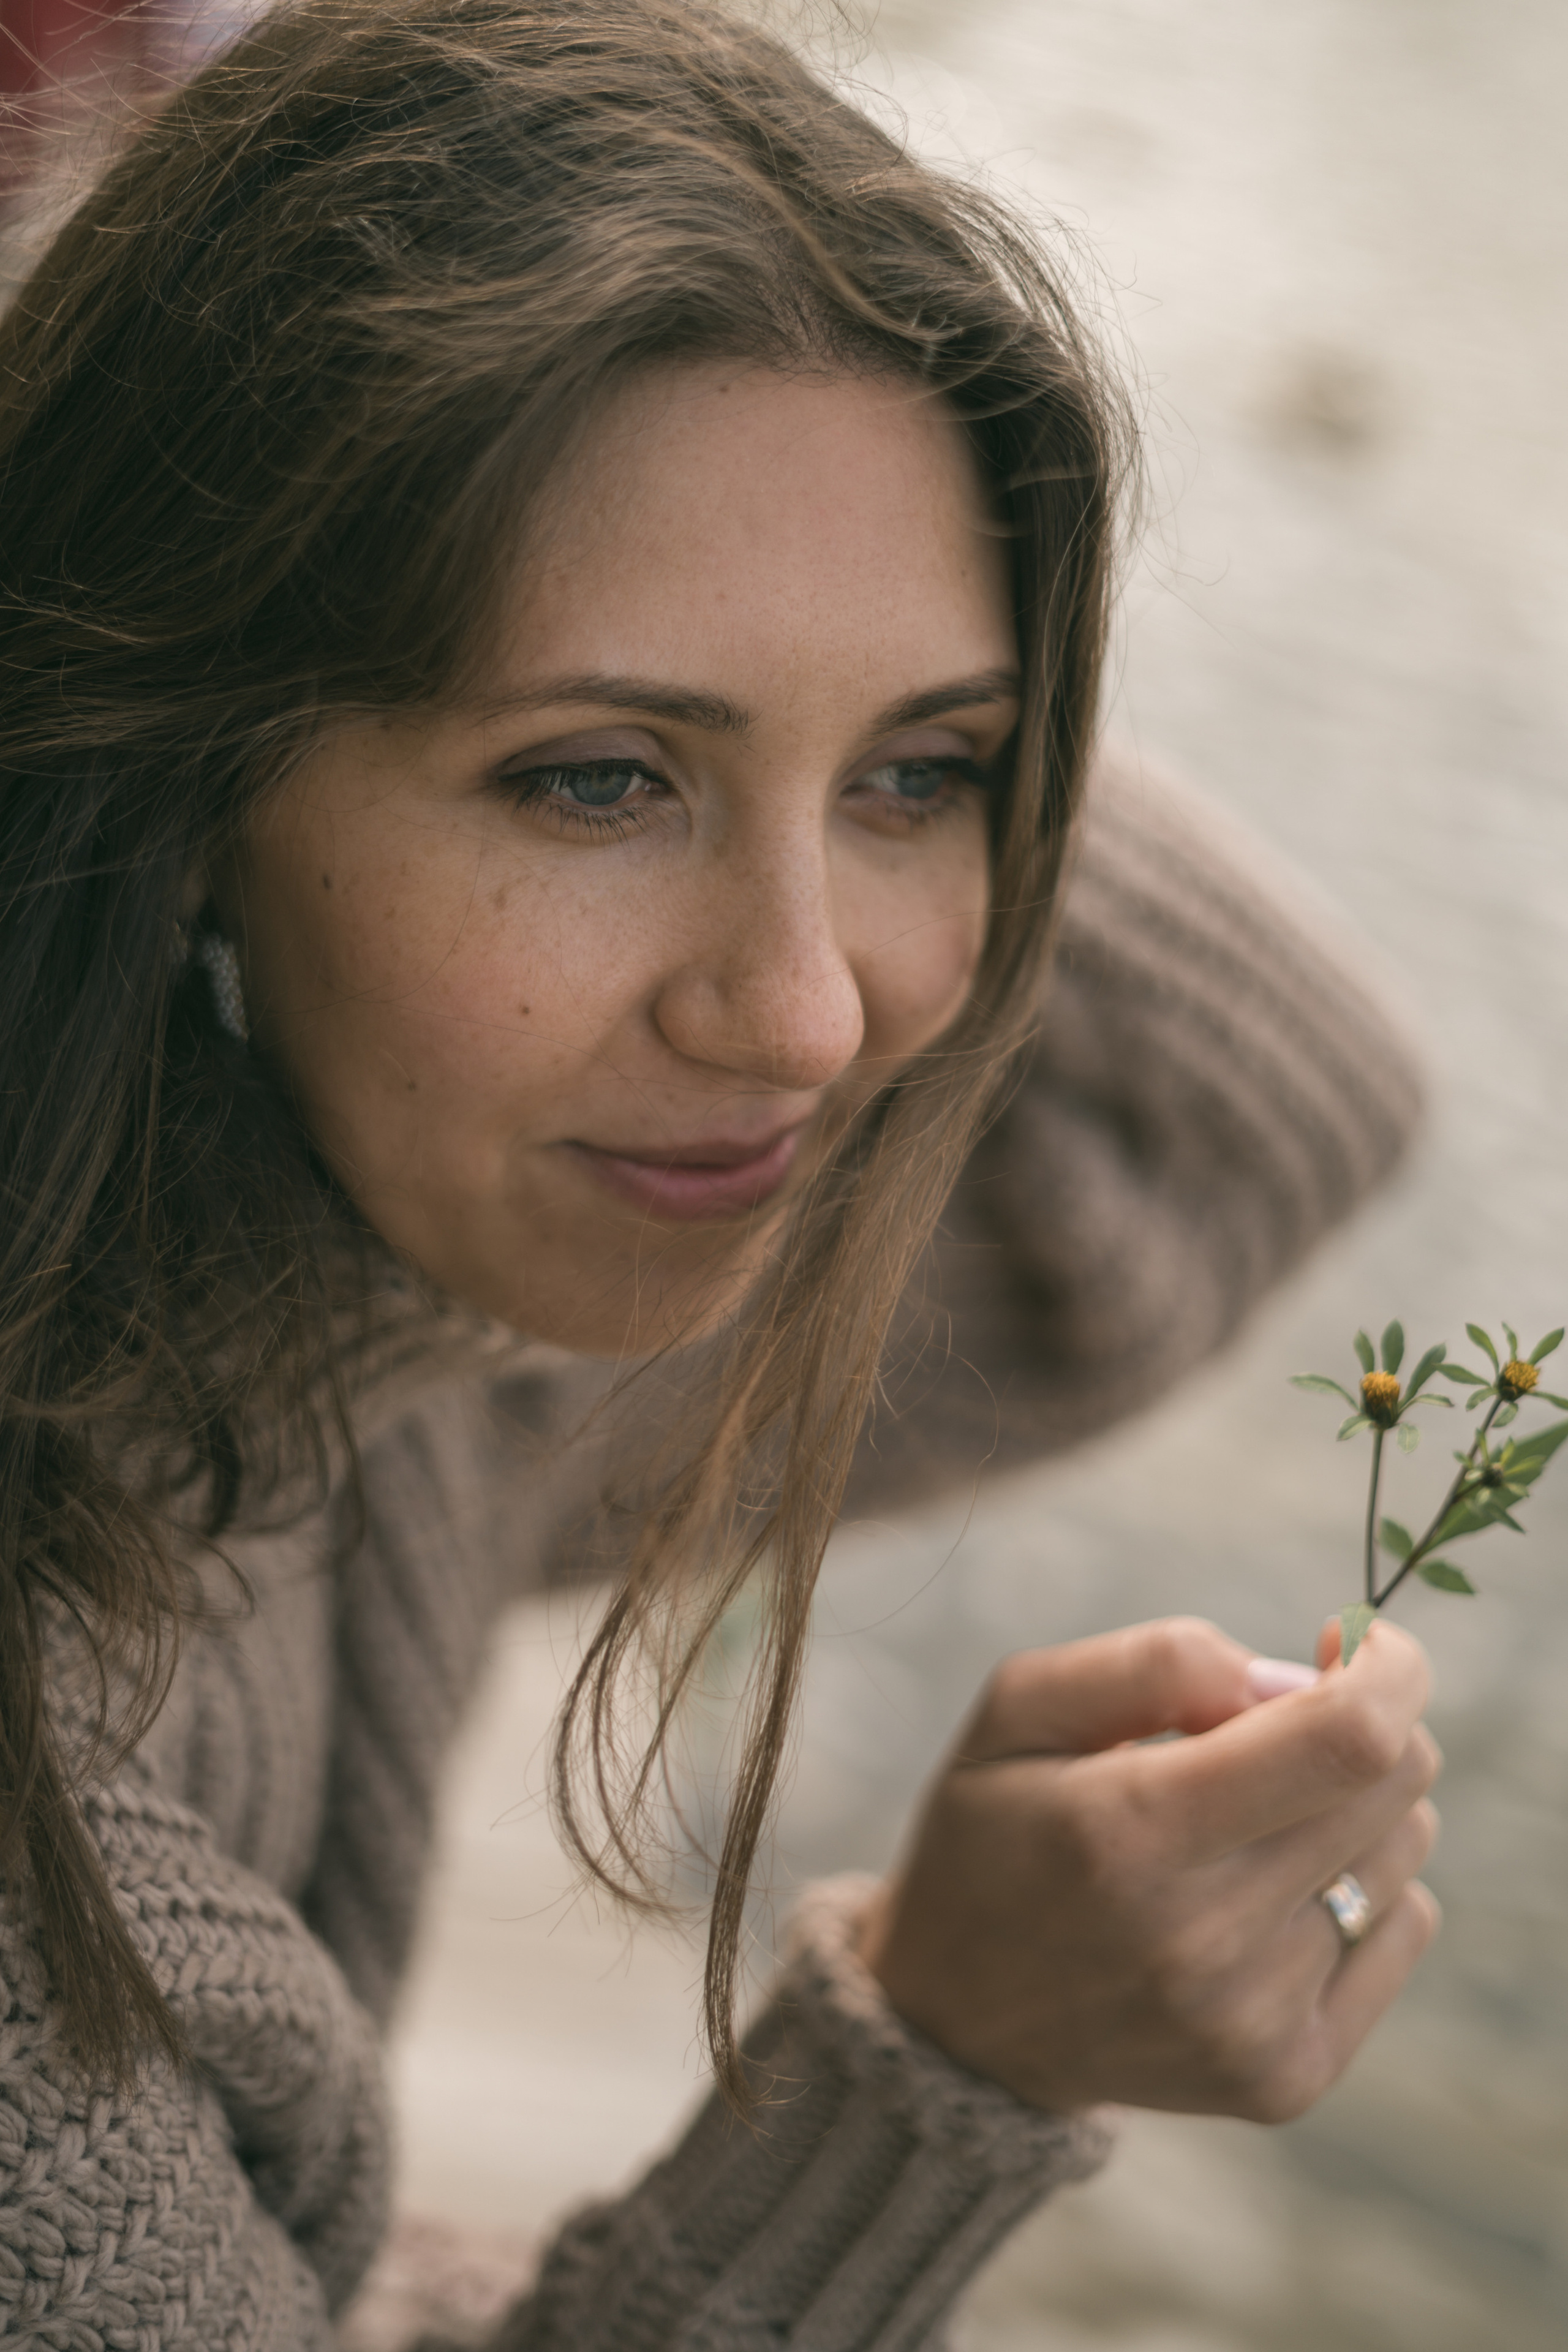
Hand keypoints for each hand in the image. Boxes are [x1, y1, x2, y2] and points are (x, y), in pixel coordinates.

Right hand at [859, 1614, 1439, 2122]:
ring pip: (1403, 1852)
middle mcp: (1202, 1937)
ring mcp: (1252, 2021)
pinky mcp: (1289, 2077)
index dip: (1388, 1671)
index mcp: (1131, 1830)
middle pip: (1394, 1788)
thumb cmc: (997, 1833)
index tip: (1357, 1640)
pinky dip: (1359, 1886)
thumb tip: (1286, 1681)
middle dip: (1366, 1723)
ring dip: (1354, 1807)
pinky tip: (1271, 1893)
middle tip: (1281, 1723)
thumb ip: (1155, 1662)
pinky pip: (1402, 1928)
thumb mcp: (1020, 1706)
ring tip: (1254, 1819)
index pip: (1347, 1741)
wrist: (959, 2026)